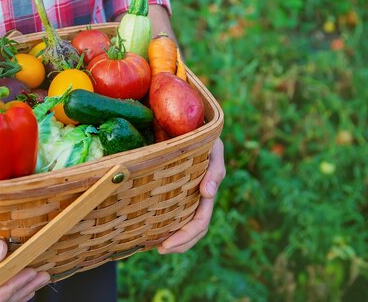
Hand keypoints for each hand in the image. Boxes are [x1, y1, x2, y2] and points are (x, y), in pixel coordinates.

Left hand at [158, 138, 225, 253]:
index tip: (165, 245)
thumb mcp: (214, 147)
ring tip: (157, 247)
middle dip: (180, 243)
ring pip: (185, 223)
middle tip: (160, 250)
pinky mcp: (175, 186)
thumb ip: (215, 169)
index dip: (186, 236)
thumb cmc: (202, 133)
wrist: (189, 118)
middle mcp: (199, 195)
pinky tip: (152, 230)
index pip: (200, 221)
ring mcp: (188, 192)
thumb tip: (208, 194)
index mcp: (208, 190)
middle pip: (194, 228)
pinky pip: (173, 209)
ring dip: (175, 239)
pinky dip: (166, 223)